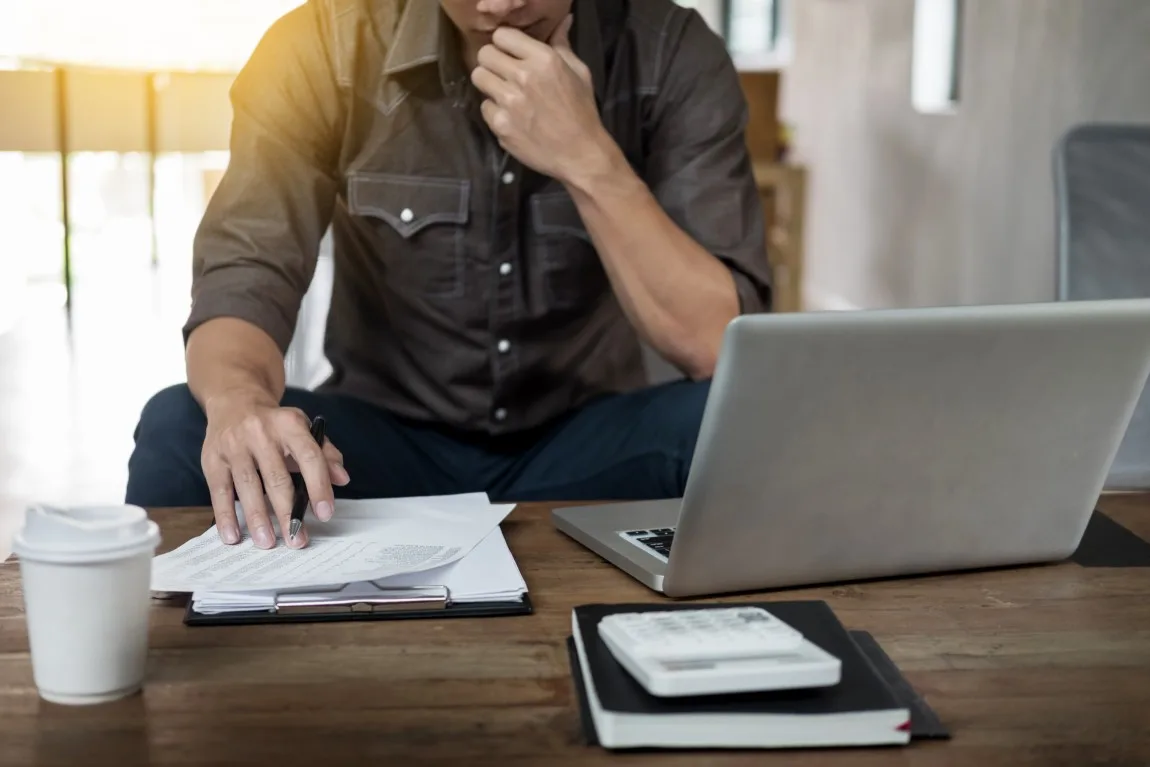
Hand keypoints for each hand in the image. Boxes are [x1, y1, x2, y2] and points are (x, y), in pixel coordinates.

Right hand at [201, 395, 348, 548]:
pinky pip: (219, 492)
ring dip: (258, 519)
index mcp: (289, 424)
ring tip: (267, 543)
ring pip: (248, 487)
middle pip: (277, 478)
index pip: (309, 456)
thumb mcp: (303, 429)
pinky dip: (226, 516)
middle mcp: (261, 432)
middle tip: (297, 540)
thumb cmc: (275, 424)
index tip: (325, 514)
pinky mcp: (212, 458)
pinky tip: (233, 536)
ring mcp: (234, 445)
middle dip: (288, 513)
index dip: (319, 486)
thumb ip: (325, 454)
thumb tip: (342, 479)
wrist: (235, 401)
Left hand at [471, 15, 610, 182]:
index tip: (510, 54)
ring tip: (504, 93)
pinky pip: (484, 107)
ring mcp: (509, 102)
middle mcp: (523, 77)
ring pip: (479, 77)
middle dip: (493, 61)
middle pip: (485, 54)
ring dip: (489, 83)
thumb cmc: (582, 112)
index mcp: (543, 60)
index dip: (505, 44)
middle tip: (503, 73)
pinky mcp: (500, 125)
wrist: (580, 154)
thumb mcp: (579, 73)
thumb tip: (563, 20)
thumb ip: (563, 45)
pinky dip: (494, 111)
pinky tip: (510, 117)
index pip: (502, 35)